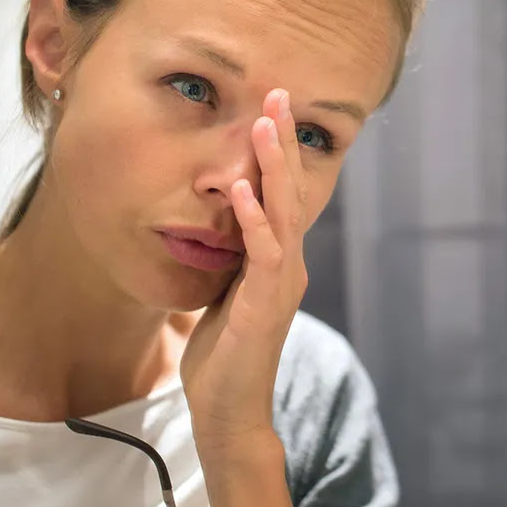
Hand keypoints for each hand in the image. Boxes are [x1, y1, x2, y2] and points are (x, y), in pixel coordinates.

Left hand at [182, 89, 309, 462]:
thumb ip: (229, 261)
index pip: (284, 195)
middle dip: (285, 142)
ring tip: (265, 124)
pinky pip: (262, 252)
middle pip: (292, 191)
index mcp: (280, 261)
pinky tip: (241, 187)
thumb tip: (213, 228)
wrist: (230, 411)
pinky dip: (253, 218)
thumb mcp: (224, 295)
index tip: (272, 107)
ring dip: (275, 167)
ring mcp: (281, 284)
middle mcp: (290, 265)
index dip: (280, 151)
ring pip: (284, 213)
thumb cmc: (223, 358)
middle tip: (280, 94)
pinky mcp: (264, 304)